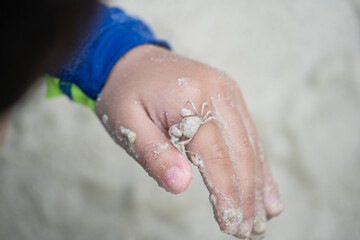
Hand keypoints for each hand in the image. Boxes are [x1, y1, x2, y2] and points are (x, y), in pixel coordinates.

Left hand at [95, 45, 282, 238]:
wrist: (131, 59)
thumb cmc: (125, 94)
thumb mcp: (126, 124)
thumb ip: (153, 154)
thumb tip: (180, 185)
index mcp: (190, 98)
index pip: (214, 156)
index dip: (226, 195)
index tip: (232, 227)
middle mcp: (217, 92)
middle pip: (238, 152)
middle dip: (246, 195)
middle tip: (250, 231)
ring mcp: (227, 92)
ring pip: (249, 144)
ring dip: (258, 182)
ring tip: (266, 216)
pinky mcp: (229, 95)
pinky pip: (247, 132)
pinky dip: (257, 161)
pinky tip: (266, 184)